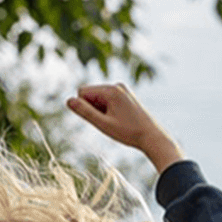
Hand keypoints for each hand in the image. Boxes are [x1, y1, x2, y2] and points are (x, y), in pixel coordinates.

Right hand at [66, 83, 185, 173]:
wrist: (152, 136)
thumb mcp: (103, 125)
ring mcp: (122, 90)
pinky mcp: (125, 95)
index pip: (82, 92)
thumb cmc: (128, 132)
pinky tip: (119, 120)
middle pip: (90, 94)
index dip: (85, 108)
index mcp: (111, 90)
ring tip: (116, 122)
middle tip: (109, 123)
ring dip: (101, 111)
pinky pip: (107, 100)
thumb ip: (85, 112)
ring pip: (98, 98)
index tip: (100, 120)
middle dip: (93, 109)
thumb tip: (68, 101)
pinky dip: (108, 111)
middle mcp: (117, 85)